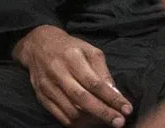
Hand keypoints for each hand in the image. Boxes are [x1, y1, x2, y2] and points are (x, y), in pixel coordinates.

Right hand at [12, 25, 132, 126]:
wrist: (38, 44)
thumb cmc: (69, 48)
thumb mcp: (89, 50)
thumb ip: (103, 71)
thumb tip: (116, 94)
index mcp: (72, 57)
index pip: (94, 82)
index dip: (112, 98)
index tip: (127, 109)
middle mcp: (58, 72)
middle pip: (82, 99)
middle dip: (104, 113)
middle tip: (119, 122)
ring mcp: (47, 86)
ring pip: (72, 111)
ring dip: (92, 120)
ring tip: (105, 121)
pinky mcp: (41, 96)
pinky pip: (61, 117)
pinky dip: (78, 123)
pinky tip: (89, 121)